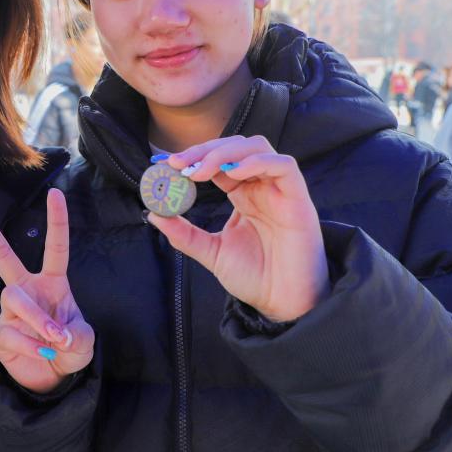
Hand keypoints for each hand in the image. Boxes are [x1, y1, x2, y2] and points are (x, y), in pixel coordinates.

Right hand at [0, 188, 93, 393]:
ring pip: (13, 297)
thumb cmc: (69, 348)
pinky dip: (33, 346)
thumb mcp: (83, 341)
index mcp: (51, 282)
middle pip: (1, 255)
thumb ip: (76, 335)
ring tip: (55, 337)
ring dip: (37, 316)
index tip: (54, 193)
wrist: (53, 377)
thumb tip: (56, 335)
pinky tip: (44, 353)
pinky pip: (12, 332)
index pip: (54, 247)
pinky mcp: (1, 334)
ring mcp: (10, 311)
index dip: (56, 221)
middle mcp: (27, 289)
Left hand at [149, 136, 328, 322]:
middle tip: (179, 164)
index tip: (167, 164)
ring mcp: (280, 190)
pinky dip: (257, 162)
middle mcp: (261, 187)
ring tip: (202, 171)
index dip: (193, 157)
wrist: (283, 304)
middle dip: (204, 150)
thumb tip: (153, 214)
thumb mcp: (212, 252)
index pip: (217, 161)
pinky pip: (284, 165)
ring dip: (226, 153)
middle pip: (235, 147)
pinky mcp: (298, 199)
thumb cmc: (255, 277)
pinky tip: (234, 174)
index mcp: (243, 195)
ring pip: (258, 148)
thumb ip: (184, 234)